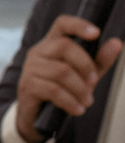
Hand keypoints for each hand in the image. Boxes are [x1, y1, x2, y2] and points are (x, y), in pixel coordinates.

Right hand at [15, 15, 121, 142]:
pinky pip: (53, 90)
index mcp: (51, 44)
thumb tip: (116, 43)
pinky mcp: (27, 86)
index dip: (78, 25)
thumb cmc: (61, 91)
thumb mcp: (84, 75)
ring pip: (61, 71)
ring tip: (87, 101)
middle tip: (94, 82)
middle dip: (85, 65)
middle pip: (64, 46)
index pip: (62, 24)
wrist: (37, 117)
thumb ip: (99, 60)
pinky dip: (70, 101)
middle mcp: (38, 52)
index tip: (96, 33)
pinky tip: (77, 109)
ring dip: (80, 89)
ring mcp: (30, 68)